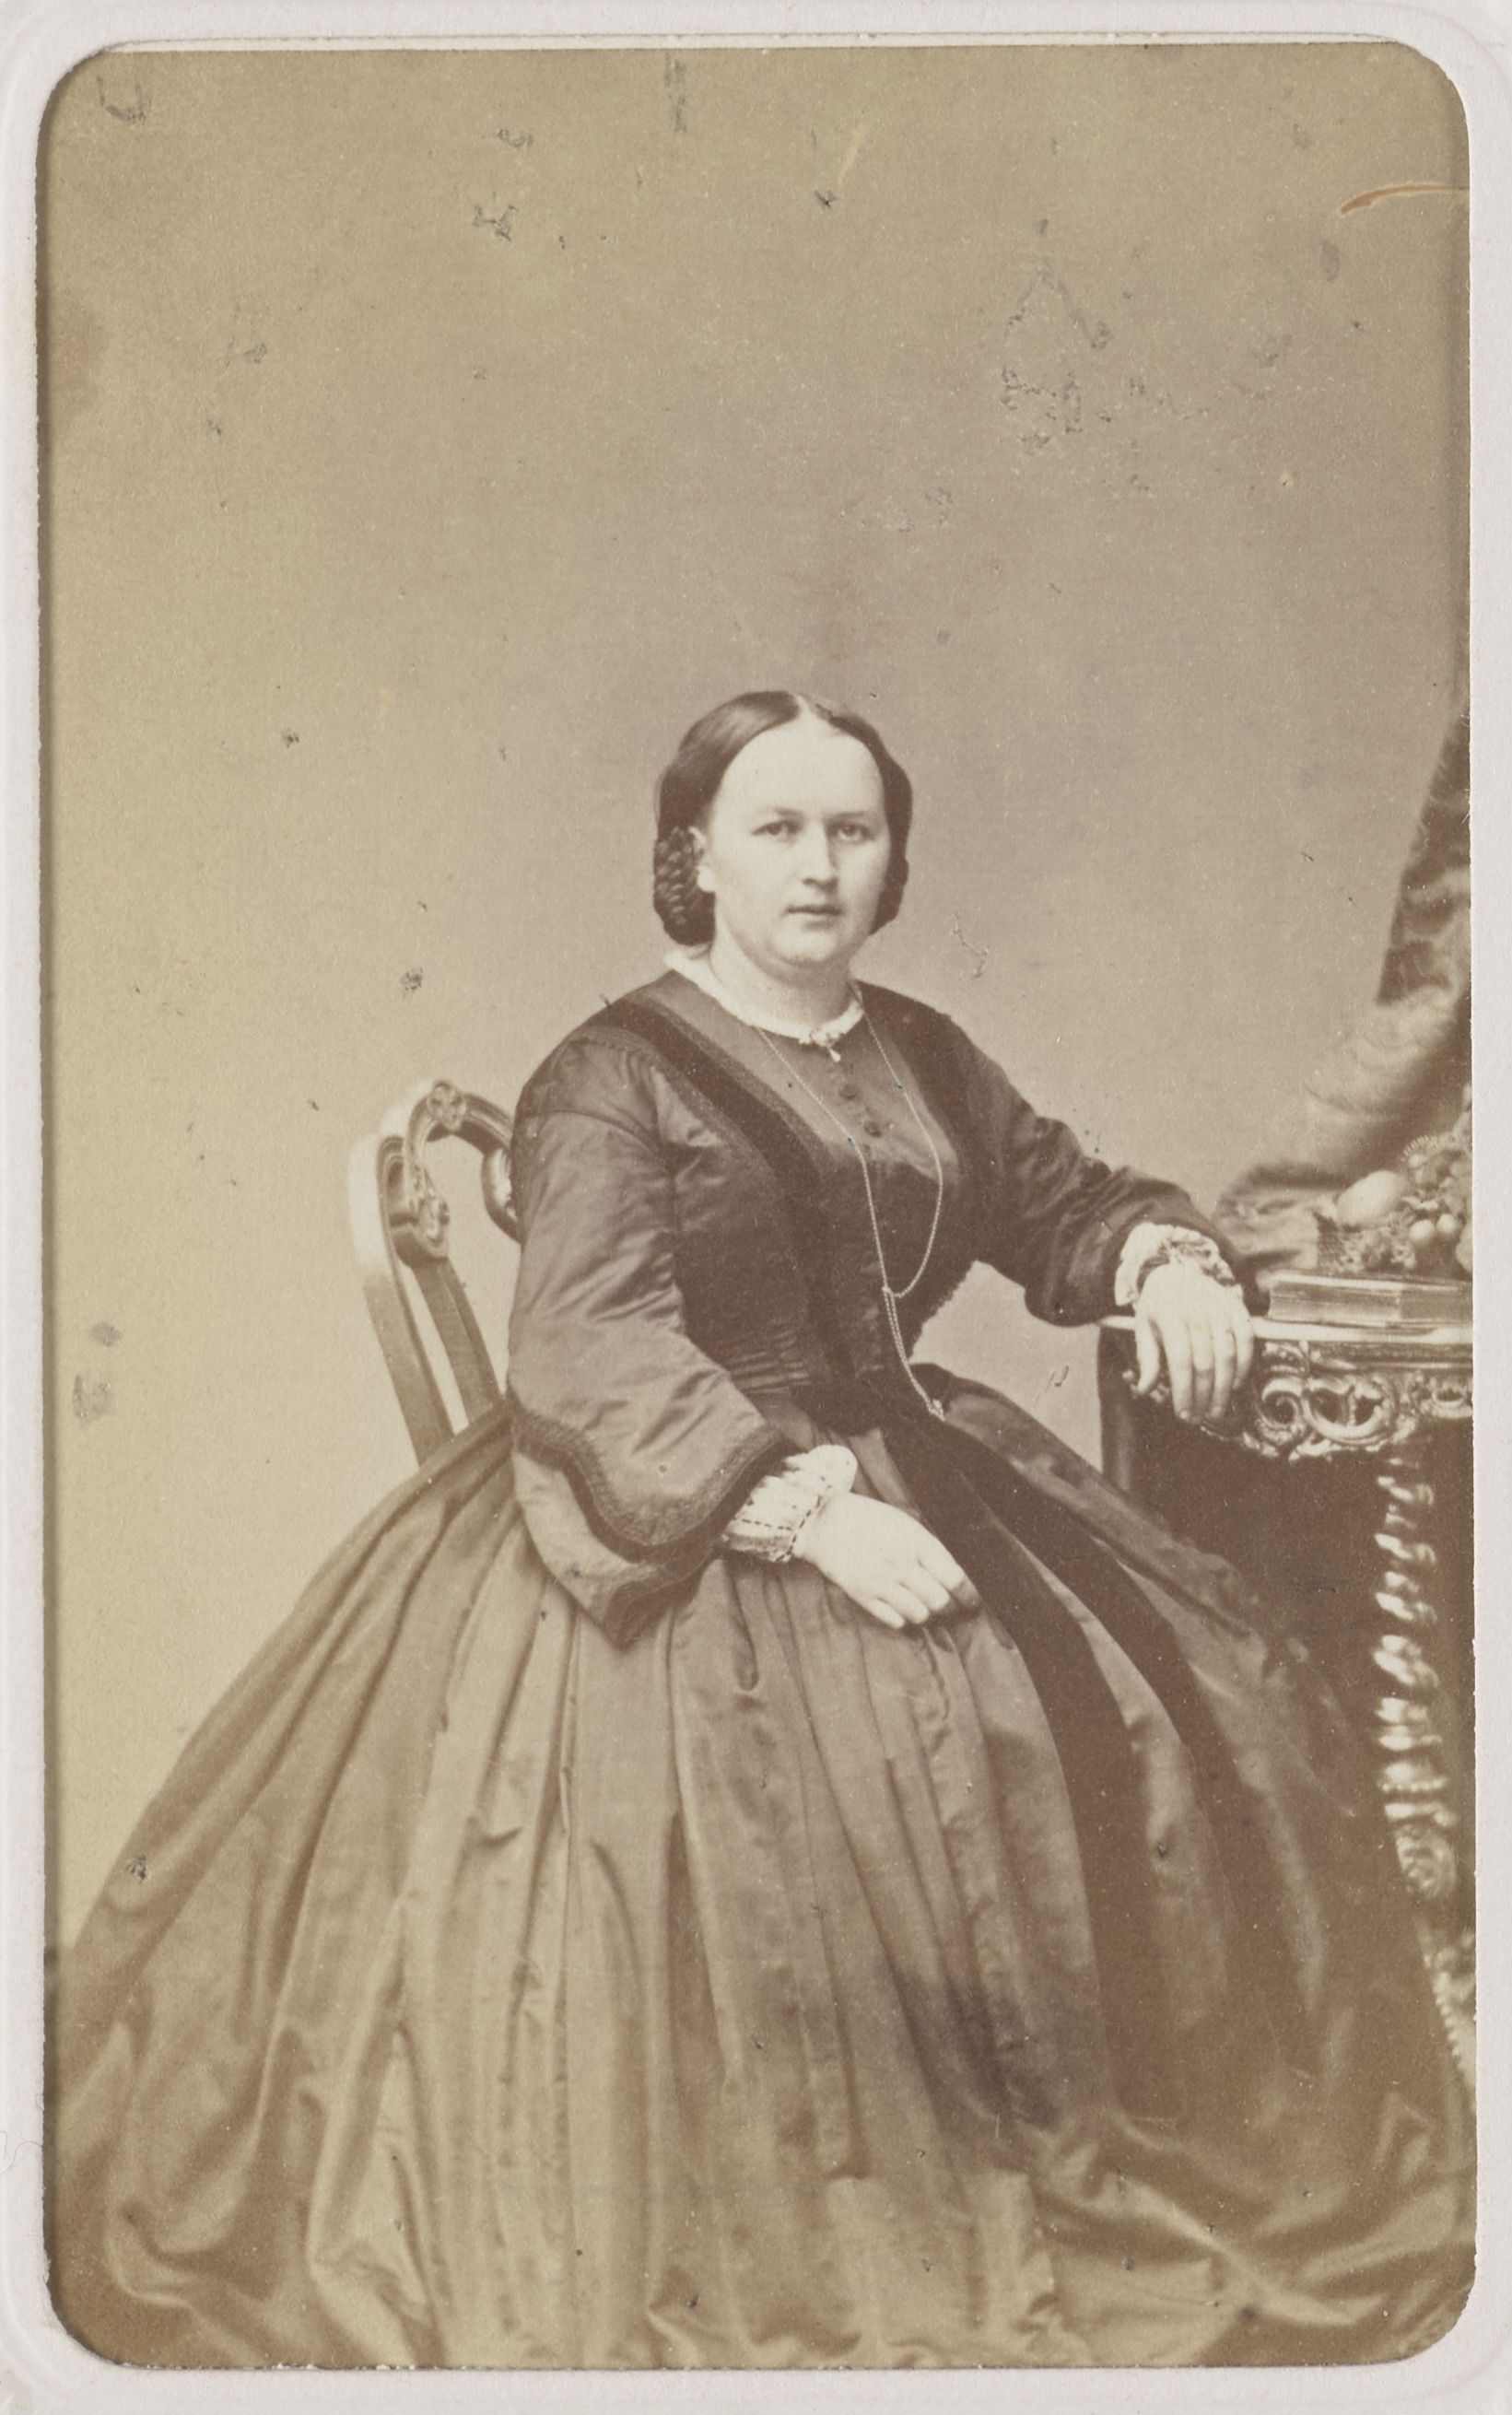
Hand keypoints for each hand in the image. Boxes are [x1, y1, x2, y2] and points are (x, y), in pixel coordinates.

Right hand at [793, 1492, 981, 1631]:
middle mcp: (901, 1565)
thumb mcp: (905, 1524)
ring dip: (928, 1615)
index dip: (969, 1595)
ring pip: (920, 1615)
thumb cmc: (869, 1519)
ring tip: (928, 1610)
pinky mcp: (863, 1597)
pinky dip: (904, 1620)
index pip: (954, 1578)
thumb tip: (952, 1575)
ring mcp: (881, 1583)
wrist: (824, 1522)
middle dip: (952, 1609)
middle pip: (940, 1601)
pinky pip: (894, 1621)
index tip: (973, 1602)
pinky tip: (904, 1611)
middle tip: (955, 1610)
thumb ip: (928, 1549)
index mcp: (916, 1543)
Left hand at [1134, 1260, 1253, 1424]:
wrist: (1174, 1272)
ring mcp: (1219, 1306)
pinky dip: (1244, 1363)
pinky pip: (1246, 1338)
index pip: (1180, 1360)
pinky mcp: (1236, 1306)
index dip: (1183, 1390)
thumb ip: (1146, 1359)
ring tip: (1217, 1409)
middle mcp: (1196, 1309)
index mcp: (1169, 1314)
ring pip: (1227, 1353)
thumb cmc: (1157, 1307)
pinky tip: (1235, 1384)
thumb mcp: (1143, 1328)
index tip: (1183, 1413)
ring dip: (1224, 1386)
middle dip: (1204, 1395)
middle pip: (1205, 1361)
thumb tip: (1145, 1390)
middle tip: (1201, 1417)